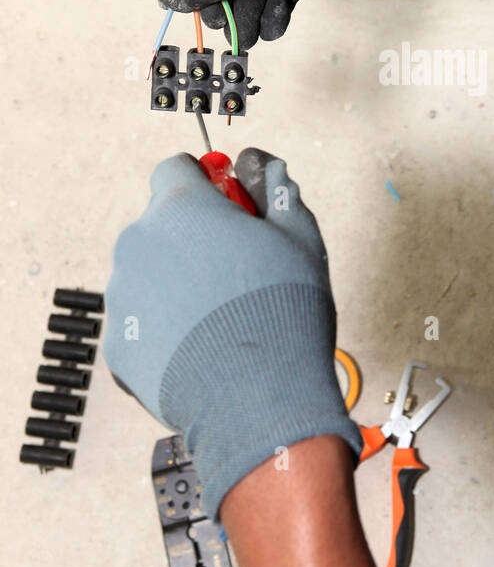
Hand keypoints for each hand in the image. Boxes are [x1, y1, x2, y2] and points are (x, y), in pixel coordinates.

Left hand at [104, 148, 360, 516]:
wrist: (259, 401)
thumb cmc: (282, 314)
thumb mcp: (301, 237)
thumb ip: (277, 189)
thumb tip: (263, 165)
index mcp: (181, 208)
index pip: (177, 168)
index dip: (207, 184)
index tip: (230, 205)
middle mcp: (139, 245)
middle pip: (161, 225)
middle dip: (193, 238)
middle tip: (237, 268)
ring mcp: (122, 297)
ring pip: (149, 275)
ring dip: (177, 285)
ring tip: (223, 317)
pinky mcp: (119, 346)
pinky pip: (141, 325)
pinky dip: (166, 331)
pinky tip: (204, 349)